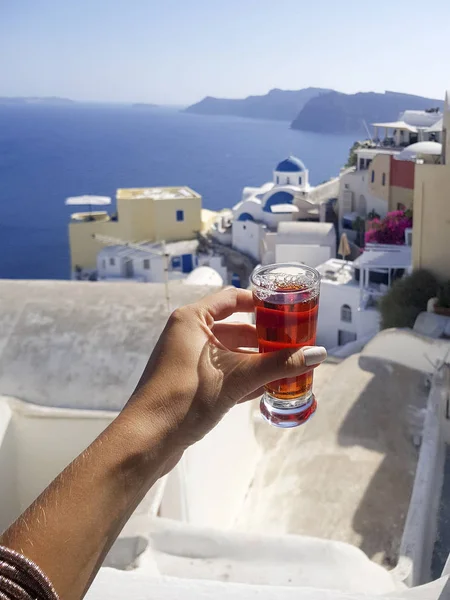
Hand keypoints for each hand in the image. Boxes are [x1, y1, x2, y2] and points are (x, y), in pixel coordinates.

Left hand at [123, 288, 326, 457]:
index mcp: (192, 320)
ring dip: (258, 361)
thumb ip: (277, 365)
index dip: (261, 303)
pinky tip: (269, 388)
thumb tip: (318, 354)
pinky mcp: (191, 383)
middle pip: (235, 328)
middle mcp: (188, 334)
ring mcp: (188, 360)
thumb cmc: (185, 399)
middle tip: (295, 344)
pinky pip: (223, 372)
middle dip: (265, 339)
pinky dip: (244, 377)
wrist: (147, 441)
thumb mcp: (237, 378)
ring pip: (231, 354)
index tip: (287, 311)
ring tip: (289, 367)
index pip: (232, 299)